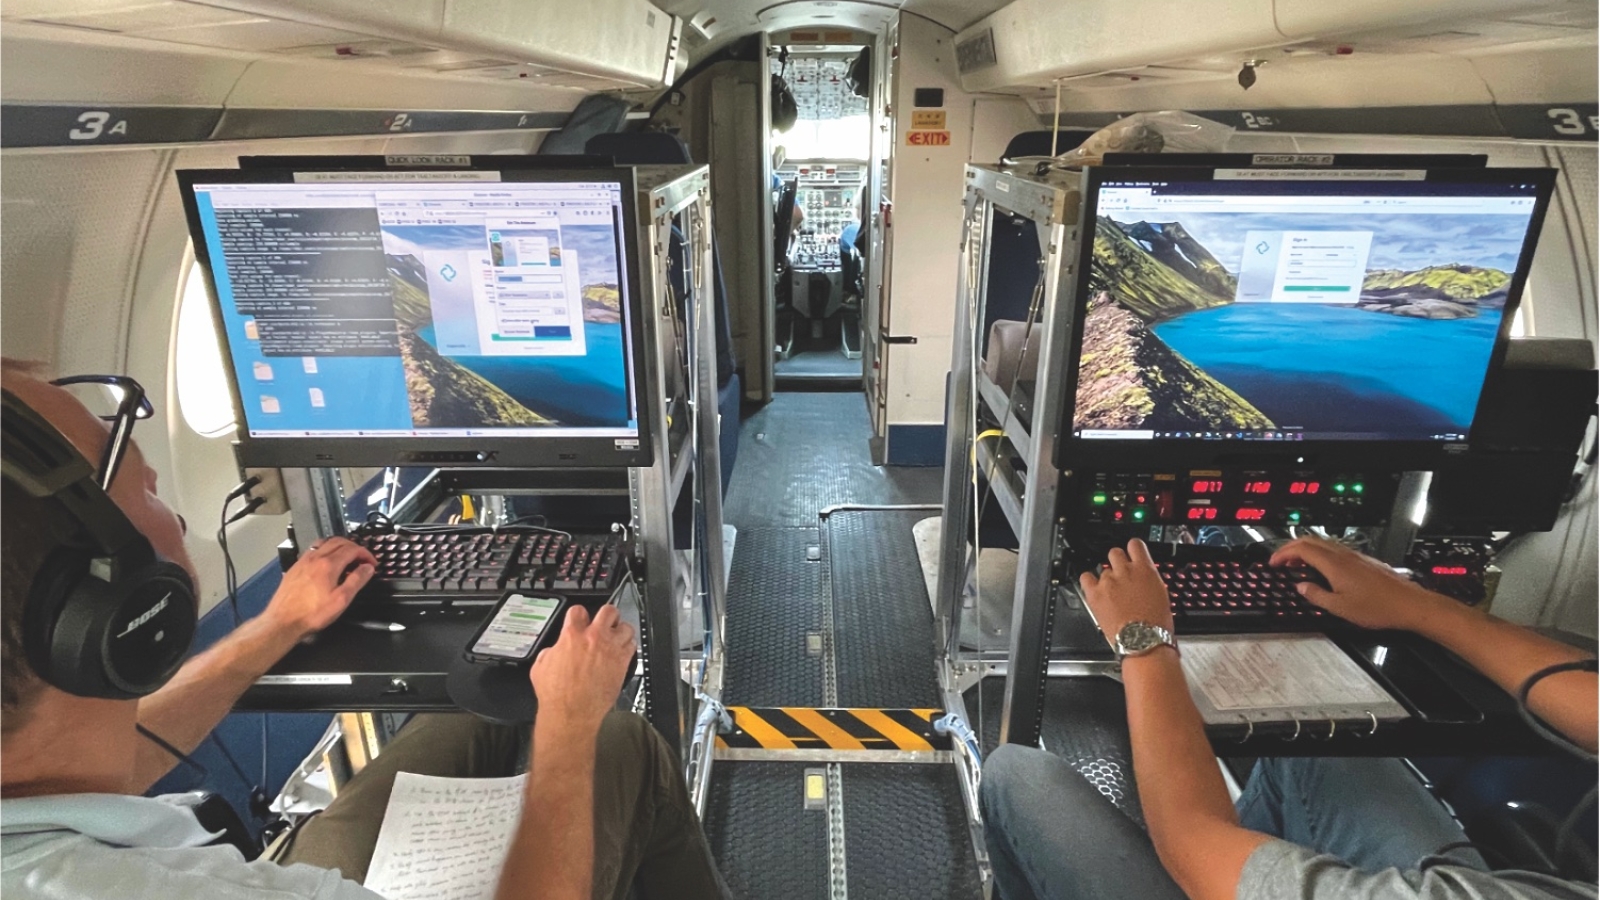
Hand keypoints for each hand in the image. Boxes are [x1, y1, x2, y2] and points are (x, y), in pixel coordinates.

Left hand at [262, 538, 376, 636]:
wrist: (284, 621)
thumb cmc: (311, 614)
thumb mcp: (342, 600)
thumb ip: (357, 581)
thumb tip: (367, 568)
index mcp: (328, 565)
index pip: (352, 549)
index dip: (366, 554)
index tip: (371, 563)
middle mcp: (315, 558)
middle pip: (339, 541)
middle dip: (354, 547)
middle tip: (362, 558)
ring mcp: (303, 561)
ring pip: (324, 542)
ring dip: (339, 546)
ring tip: (346, 557)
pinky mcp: (295, 567)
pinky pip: (313, 550)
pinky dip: (325, 550)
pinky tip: (327, 563)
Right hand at [530, 605, 634, 738]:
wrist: (571, 713)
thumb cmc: (556, 695)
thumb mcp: (540, 667)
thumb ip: (550, 652)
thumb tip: (555, 650)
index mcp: (572, 636)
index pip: (578, 610)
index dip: (579, 614)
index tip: (581, 619)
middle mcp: (593, 638)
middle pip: (608, 611)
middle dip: (607, 615)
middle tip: (605, 622)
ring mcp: (610, 649)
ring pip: (626, 627)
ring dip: (621, 631)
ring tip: (616, 637)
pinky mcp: (622, 663)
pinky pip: (632, 646)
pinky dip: (628, 647)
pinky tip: (622, 652)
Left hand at [1078, 540, 1173, 647]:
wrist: (1143, 640)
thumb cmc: (1155, 624)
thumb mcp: (1160, 593)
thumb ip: (1148, 578)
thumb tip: (1143, 575)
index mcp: (1145, 569)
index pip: (1135, 545)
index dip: (1132, 549)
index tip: (1131, 554)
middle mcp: (1125, 571)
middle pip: (1115, 552)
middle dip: (1117, 562)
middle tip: (1120, 576)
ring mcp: (1108, 581)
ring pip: (1102, 568)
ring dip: (1106, 577)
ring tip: (1111, 593)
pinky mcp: (1094, 594)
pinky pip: (1085, 577)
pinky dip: (1088, 581)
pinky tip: (1094, 588)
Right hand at [1269, 536, 1445, 631]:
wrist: (1409, 605)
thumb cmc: (1379, 607)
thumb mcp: (1339, 607)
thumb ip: (1316, 595)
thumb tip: (1302, 588)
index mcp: (1334, 564)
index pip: (1301, 549)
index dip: (1283, 553)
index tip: (1273, 562)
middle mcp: (1344, 555)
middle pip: (1311, 540)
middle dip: (1291, 548)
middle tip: (1281, 560)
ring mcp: (1355, 556)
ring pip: (1324, 544)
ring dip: (1306, 551)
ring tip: (1299, 565)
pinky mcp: (1364, 561)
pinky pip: (1335, 551)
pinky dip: (1320, 555)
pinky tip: (1323, 570)